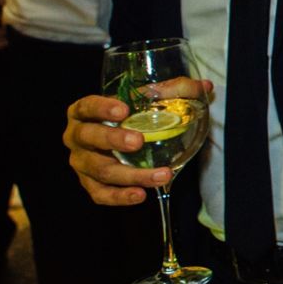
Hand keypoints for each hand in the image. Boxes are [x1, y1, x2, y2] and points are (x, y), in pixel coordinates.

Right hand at [62, 86, 209, 204]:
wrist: (118, 140)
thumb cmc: (132, 115)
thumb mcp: (149, 100)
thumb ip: (176, 90)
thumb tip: (205, 86)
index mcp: (84, 112)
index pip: (86, 107)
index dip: (101, 108)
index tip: (123, 110)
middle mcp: (76, 137)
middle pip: (88, 138)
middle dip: (113, 140)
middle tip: (138, 142)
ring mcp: (80, 162)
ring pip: (100, 170)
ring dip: (131, 174)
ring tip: (161, 175)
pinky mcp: (89, 184)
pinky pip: (100, 194)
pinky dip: (120, 196)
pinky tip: (141, 195)